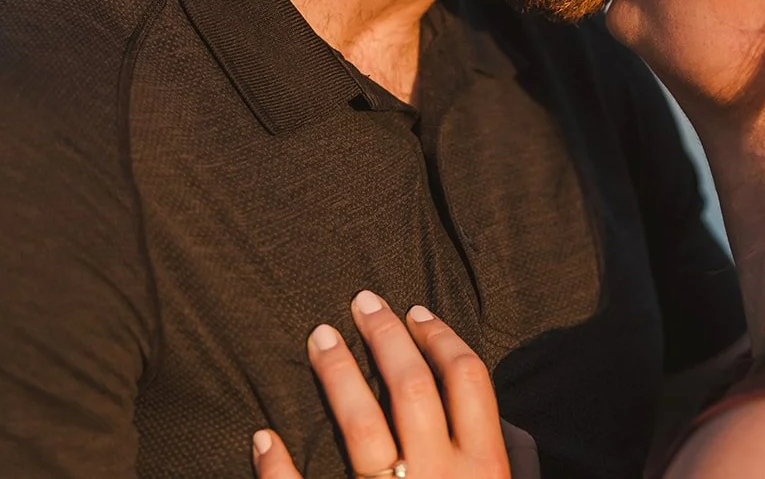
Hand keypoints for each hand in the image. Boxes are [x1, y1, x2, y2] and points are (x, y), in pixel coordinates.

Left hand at [251, 290, 538, 478]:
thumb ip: (502, 464)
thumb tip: (496, 426)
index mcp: (486, 469)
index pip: (468, 379)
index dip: (442, 338)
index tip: (416, 311)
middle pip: (413, 386)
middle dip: (385, 337)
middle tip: (360, 301)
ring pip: (361, 425)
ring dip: (338, 375)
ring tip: (319, 340)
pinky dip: (277, 466)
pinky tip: (263, 437)